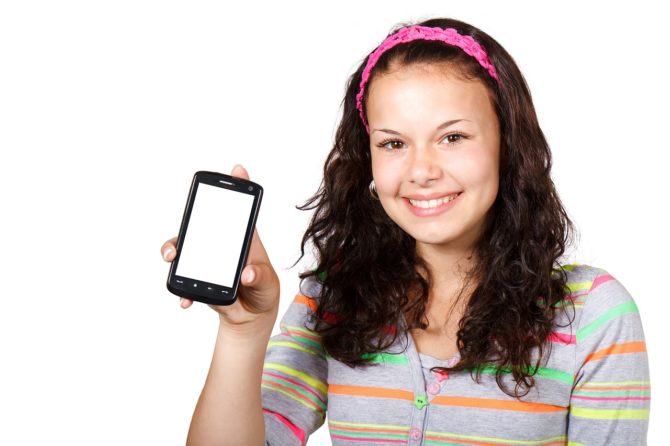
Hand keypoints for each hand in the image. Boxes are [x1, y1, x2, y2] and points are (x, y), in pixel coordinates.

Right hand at [161, 165, 279, 328]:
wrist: (250, 317)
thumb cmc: (263, 291)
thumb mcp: (267, 284)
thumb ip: (260, 277)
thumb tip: (247, 274)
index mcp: (244, 239)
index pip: (241, 210)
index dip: (239, 188)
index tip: (238, 170)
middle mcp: (222, 244)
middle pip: (203, 223)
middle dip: (190, 219)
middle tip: (187, 224)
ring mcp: (207, 259)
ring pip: (186, 247)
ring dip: (175, 249)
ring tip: (173, 258)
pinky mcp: (198, 277)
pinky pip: (183, 278)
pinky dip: (182, 288)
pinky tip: (187, 300)